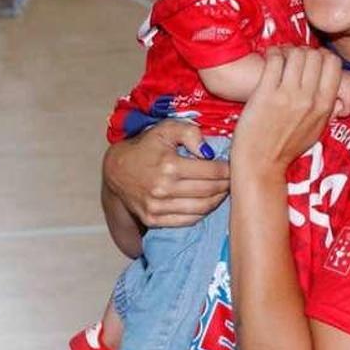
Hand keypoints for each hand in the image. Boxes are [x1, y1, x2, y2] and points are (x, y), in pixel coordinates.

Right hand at [102, 120, 230, 227]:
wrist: (116, 170)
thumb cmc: (145, 147)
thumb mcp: (165, 129)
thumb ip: (190, 132)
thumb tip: (209, 151)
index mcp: (169, 165)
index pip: (213, 171)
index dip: (228, 169)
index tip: (233, 166)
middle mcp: (163, 189)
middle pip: (210, 191)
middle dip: (226, 184)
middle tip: (233, 179)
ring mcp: (157, 207)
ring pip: (202, 208)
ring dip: (217, 200)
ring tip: (222, 190)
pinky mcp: (153, 220)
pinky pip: (188, 220)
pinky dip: (202, 212)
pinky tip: (206, 202)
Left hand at [232, 47, 341, 175]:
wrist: (261, 164)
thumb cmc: (286, 148)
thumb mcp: (316, 128)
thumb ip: (325, 106)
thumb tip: (329, 86)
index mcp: (324, 106)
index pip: (333, 64)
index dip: (322, 56)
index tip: (311, 60)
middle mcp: (309, 98)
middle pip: (314, 55)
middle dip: (304, 52)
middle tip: (293, 57)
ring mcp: (287, 95)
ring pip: (296, 54)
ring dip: (287, 51)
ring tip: (280, 57)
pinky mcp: (265, 94)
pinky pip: (274, 60)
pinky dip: (272, 53)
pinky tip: (269, 58)